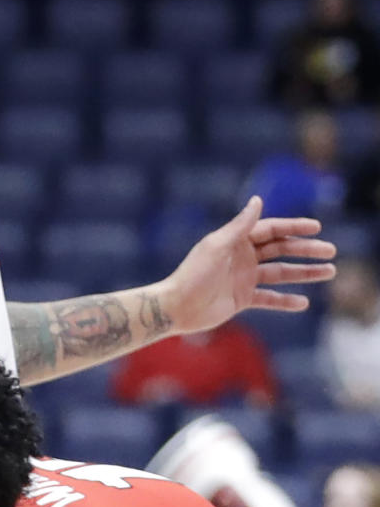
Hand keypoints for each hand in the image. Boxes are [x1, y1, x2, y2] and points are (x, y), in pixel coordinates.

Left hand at [164, 195, 335, 333]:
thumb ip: (240, 226)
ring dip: (304, 273)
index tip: (317, 228)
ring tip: (329, 272)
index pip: (272, 230)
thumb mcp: (218, 246)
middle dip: (306, 250)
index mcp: (237, 240)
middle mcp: (243, 257)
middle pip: (281, 250)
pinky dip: (286, 301)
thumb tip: (258, 200)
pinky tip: (304, 302)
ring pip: (281, 274)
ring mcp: (244, 279)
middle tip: (331, 252)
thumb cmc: (194, 274)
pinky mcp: (242, 299)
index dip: (294, 228)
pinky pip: (269, 298)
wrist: (176, 306)